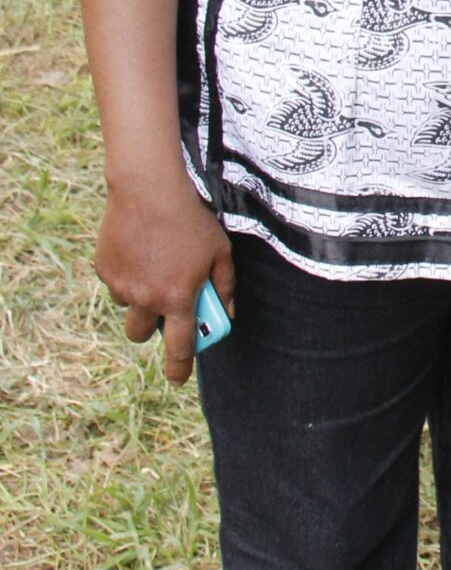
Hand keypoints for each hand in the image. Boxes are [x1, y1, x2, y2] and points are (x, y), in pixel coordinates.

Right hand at [93, 167, 233, 385]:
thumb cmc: (191, 220)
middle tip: (161, 306)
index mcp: (178, 298)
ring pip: (128, 305)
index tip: (177, 379)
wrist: (149, 190)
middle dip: (151, 327)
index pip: (179, 347)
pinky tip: (139, 247)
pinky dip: (126, 273)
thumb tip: (226, 313)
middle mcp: (146, 298)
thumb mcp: (220, 252)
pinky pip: (116, 282)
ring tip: (153, 262)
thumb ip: (225, 286)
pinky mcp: (105, 269)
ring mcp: (122, 285)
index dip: (178, 367)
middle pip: (142, 335)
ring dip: (138, 295)